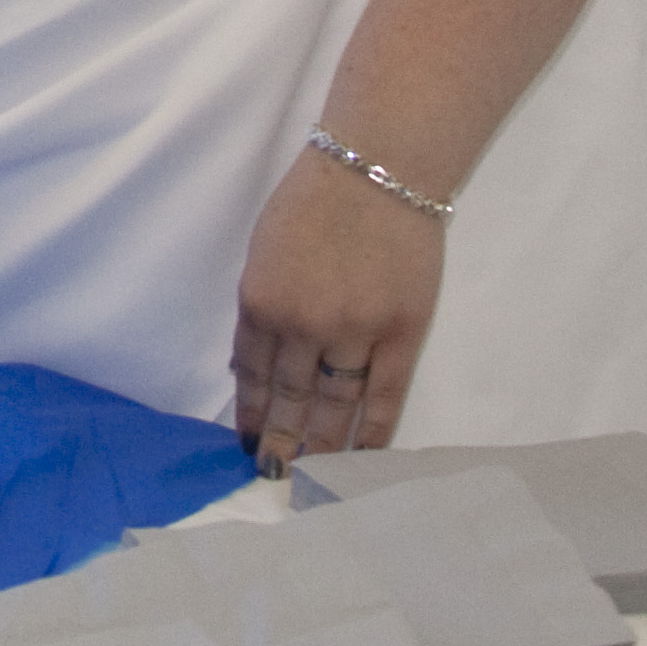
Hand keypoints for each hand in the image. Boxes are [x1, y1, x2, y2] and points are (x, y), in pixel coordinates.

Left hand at [230, 141, 446, 470]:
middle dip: (278, 444)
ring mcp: (354, 332)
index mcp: (261, 300)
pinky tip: (360, 459)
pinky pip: (384, 397)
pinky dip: (370, 432)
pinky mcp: (401, 333)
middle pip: (289, 399)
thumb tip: (254, 366)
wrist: (378, 166)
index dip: (249, 415)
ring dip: (320, 446)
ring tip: (310, 478)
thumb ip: (261, 307)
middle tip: (273, 478)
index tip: (245, 445)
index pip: (250, 375)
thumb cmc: (315, 198)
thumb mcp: (265, 250)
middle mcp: (303, 325)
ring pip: (334, 406)